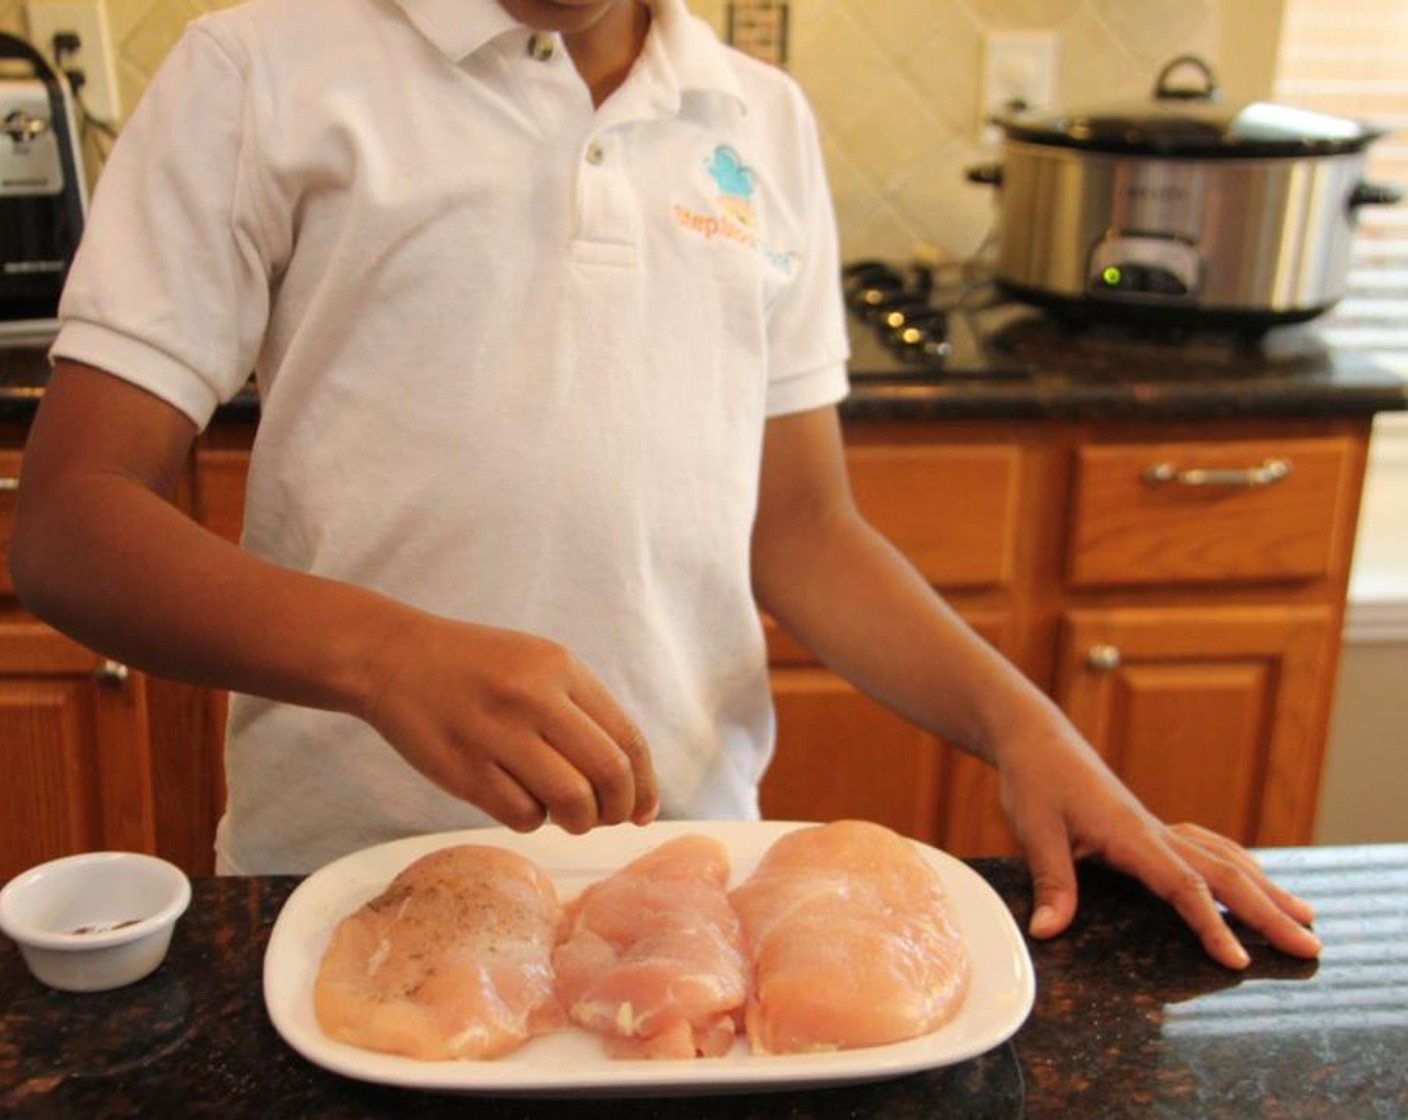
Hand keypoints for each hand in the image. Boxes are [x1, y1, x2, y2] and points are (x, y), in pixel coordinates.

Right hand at [361, 615, 658, 833]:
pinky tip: (522, 803)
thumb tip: (629, 785)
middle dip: (618, 809)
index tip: (643, 810)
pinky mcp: (465, 769)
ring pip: (571, 801)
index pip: (627, 739)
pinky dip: (533, 819)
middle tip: (607, 818)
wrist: (395, 659)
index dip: (645, 785)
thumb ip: (583, 712)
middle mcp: (535, 698)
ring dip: (579, 821)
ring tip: (567, 815)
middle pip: (608, 773)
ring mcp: (498, 734)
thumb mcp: (538, 665)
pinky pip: (523, 814)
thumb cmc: (477, 668)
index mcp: (561, 668)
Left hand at [996, 727, 1320, 968]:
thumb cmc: (1035, 779)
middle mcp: (1154, 830)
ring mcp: (1156, 827)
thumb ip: (1050, 880)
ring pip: (1225, 858)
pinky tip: (1256, 878)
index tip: (1239, 961)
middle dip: (1269, 912)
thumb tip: (1048, 931)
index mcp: (1131, 834)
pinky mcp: (1149, 826)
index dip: (1213, 924)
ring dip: (1266, 888)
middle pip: (1225, 874)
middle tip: (1311, 948)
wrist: (1036, 737)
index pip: (1184, 885)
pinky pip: (1208, 846)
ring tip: (1306, 917)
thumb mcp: (1034, 829)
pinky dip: (1240, 865)